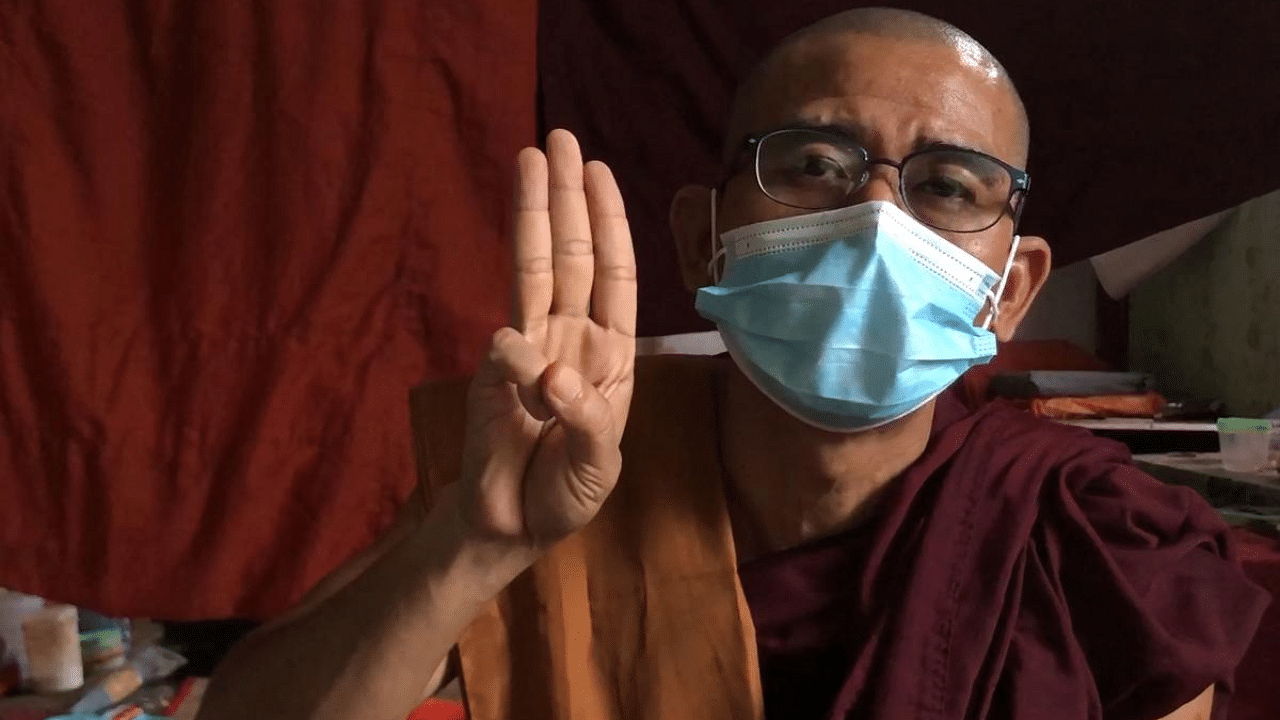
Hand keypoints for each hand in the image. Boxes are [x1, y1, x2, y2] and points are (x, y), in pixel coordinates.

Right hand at [458, 129, 636, 549]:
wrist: (510, 526)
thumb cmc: (566, 494)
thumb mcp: (596, 466)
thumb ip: (585, 421)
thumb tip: (551, 371)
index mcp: (611, 354)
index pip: (614, 275)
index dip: (608, 223)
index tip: (597, 172)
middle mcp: (571, 338)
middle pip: (571, 256)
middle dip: (567, 198)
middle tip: (558, 138)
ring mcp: (528, 348)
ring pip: (532, 272)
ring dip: (532, 216)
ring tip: (528, 157)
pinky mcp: (490, 373)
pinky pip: (503, 349)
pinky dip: (513, 359)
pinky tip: (526, 378)